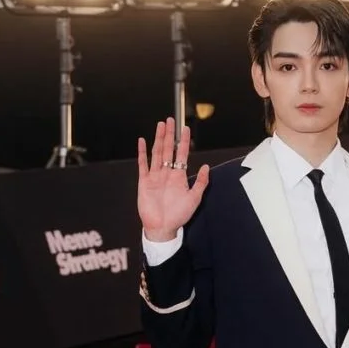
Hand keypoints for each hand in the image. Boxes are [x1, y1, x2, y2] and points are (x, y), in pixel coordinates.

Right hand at [137, 117, 209, 240]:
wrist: (163, 228)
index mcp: (179, 176)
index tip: (186, 129)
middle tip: (171, 120)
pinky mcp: (144, 182)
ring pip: (157, 153)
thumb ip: (200, 183)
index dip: (184, 141)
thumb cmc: (178, 215)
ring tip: (160, 125)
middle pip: (168, 149)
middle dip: (170, 135)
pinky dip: (142, 153)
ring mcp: (155, 176)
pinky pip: (143, 165)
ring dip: (158, 139)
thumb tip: (206, 167)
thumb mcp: (194, 199)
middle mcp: (166, 173)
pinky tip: (142, 141)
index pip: (182, 154)